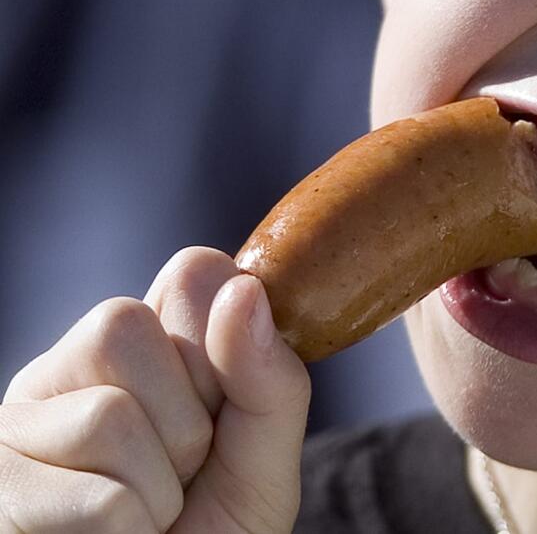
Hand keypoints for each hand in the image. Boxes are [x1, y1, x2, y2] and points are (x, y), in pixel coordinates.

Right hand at [0, 247, 311, 532]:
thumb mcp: (266, 461)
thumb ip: (270, 381)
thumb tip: (243, 290)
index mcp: (153, 342)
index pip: (194, 271)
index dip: (224, 341)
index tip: (226, 410)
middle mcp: (76, 364)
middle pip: (127, 325)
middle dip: (187, 422)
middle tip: (182, 474)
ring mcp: (22, 419)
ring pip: (106, 414)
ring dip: (156, 488)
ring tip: (147, 515)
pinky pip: (89, 495)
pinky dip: (126, 533)